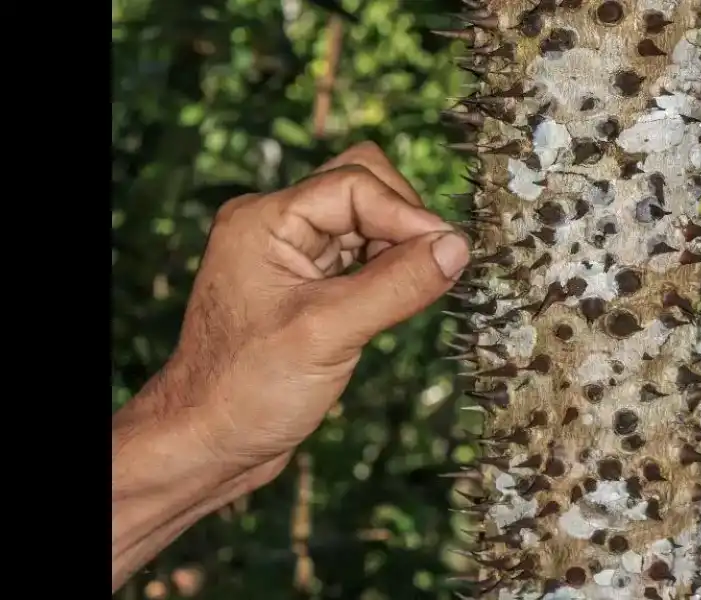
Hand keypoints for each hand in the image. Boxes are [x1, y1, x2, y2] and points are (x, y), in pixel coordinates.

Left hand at [155, 142, 469, 480]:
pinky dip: (385, 271)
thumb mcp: (330, 332)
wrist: (207, 444)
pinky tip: (396, 301)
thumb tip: (456, 247)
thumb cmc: (246, 391)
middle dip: (402, 222)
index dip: (408, 215)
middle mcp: (274, 226)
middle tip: (430, 268)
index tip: (451, 251)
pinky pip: (358, 256)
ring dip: (397, 248)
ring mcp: (289, 255)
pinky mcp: (304, 285)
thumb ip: (397, 284)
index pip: (355, 185)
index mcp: (264, 220)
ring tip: (412, 292)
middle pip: (360, 187)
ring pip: (364, 221)